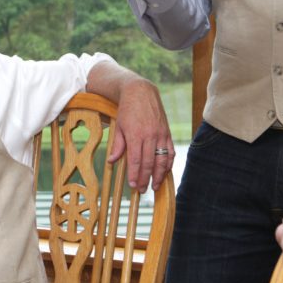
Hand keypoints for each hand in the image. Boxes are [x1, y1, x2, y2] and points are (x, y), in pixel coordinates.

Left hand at [106, 77, 172, 192]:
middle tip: (142, 190)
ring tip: (154, 186)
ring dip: (159, 175)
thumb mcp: (119, 127)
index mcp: (136, 135)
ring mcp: (160, 134)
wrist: (140, 91)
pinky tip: (164, 172)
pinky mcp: (167, 132)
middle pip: (149, 163)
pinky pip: (170, 151)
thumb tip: (111, 161)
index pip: (136, 160)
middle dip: (146, 179)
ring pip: (162, 160)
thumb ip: (117, 145)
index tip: (133, 186)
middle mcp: (150, 135)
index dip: (135, 175)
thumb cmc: (127, 110)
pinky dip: (168, 164)